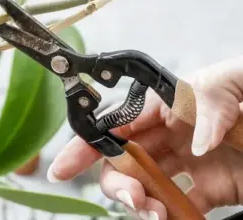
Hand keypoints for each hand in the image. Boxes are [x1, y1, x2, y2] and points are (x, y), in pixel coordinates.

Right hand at [47, 56, 242, 219]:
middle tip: (135, 200)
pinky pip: (177, 208)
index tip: (63, 168)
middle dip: (117, 183)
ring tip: (158, 215)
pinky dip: (170, 218)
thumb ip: (211, 103)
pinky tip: (175, 219)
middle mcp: (170, 137)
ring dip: (141, 205)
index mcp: (167, 107)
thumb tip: (196, 142)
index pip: (115, 124)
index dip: (85, 145)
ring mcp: (186, 166)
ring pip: (143, 188)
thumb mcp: (235, 83)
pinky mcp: (206, 191)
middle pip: (122, 163)